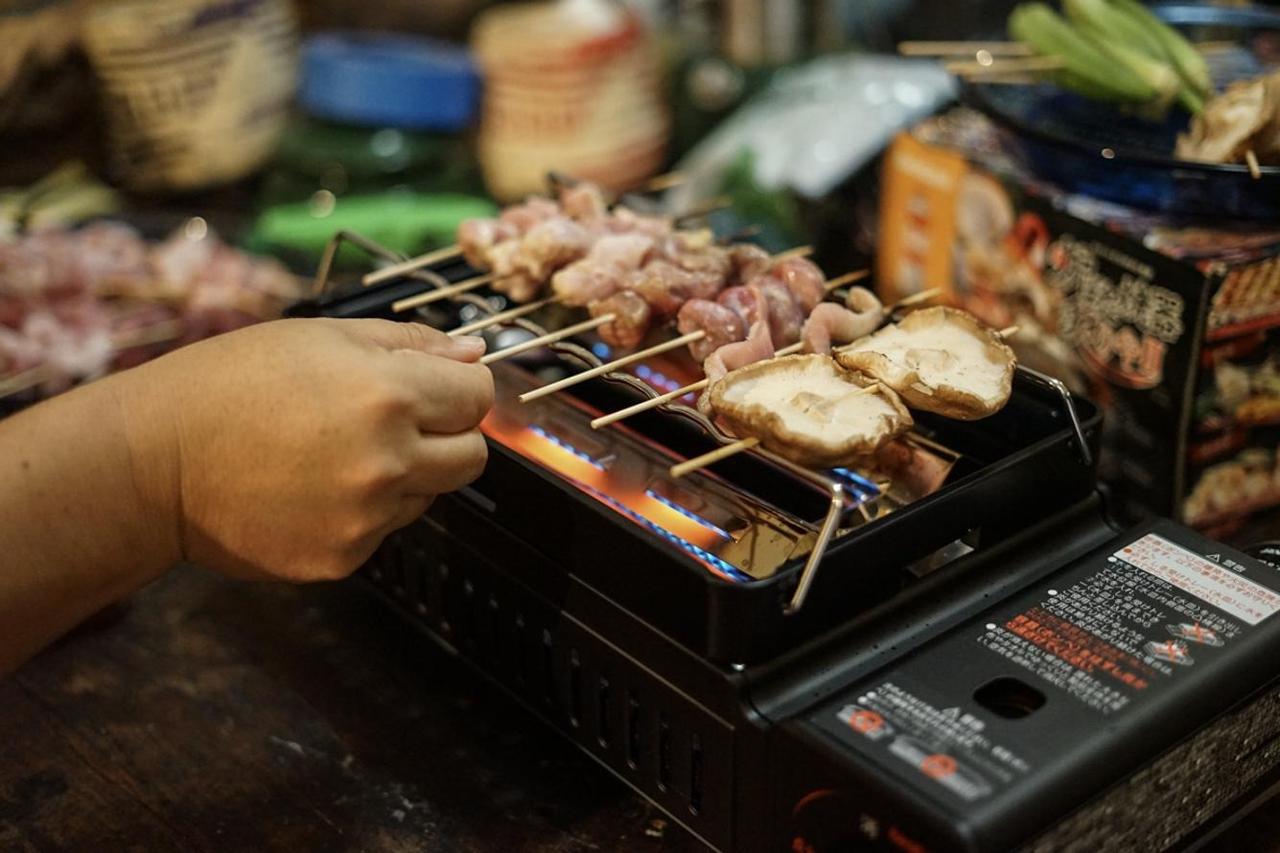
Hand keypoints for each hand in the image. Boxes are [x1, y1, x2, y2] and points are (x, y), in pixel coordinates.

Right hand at [118, 318, 492, 581]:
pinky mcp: (343, 558)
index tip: (440, 386)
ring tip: (337, 452)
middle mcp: (388, 461)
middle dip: (449, 435)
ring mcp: (366, 517)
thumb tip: (474, 354)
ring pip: (430, 495)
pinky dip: (364, 511)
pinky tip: (314, 488)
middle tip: (398, 421)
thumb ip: (410, 343)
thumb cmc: (230, 384)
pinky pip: (385, 531)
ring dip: (406, 474)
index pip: (479, 396)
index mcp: (389, 394)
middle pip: (473, 457)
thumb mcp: (322, 336)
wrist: (154, 462)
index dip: (461, 386)